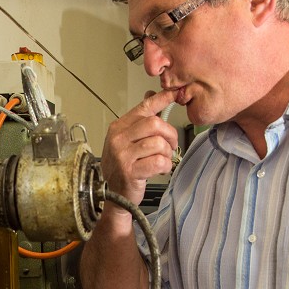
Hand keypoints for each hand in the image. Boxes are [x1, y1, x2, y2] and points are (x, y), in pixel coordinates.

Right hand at [100, 89, 179, 205]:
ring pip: (158, 143)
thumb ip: (140, 120)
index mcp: (118, 128)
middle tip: (171, 145)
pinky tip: (160, 169)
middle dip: (169, 134)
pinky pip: (158, 162)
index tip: (174, 94)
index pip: (143, 107)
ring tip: (163, 159)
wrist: (115, 195)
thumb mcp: (127, 140)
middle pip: (154, 124)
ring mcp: (122, 156)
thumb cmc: (125, 167)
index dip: (161, 99)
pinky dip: (165, 165)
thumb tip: (151, 95)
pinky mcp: (130, 172)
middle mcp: (118, 139)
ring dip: (167, 152)